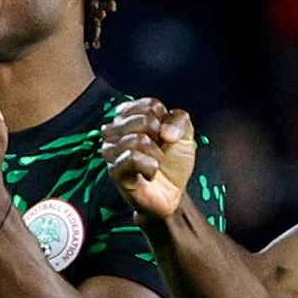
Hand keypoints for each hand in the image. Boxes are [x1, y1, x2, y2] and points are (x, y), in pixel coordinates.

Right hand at [99, 97, 196, 219]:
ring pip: (136, 140)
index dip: (165, 121)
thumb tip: (164, 132)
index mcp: (130, 116)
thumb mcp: (185, 135)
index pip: (149, 105)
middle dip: (160, 138)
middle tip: (160, 151)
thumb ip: (179, 120)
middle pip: (142, 120)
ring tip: (156, 163)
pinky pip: (131, 159)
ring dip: (156, 154)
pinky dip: (149, 166)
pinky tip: (151, 173)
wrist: (173, 193)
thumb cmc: (173, 161)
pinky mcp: (114, 171)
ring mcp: (112, 151)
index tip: (165, 135)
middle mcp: (115, 130)